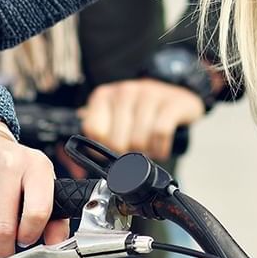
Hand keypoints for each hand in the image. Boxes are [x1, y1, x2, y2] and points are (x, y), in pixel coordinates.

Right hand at [0, 124, 69, 257]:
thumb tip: (55, 243)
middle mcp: (8, 163)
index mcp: (36, 166)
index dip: (30, 235)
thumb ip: (54, 216)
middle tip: (5, 253)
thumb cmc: (13, 168)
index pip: (38, 212)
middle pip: (4, 227)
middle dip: (5, 250)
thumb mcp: (40, 183)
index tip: (25, 240)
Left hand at [78, 78, 204, 161]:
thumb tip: (81, 166)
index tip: (114, 149)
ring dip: (146, 153)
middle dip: (127, 154)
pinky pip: (160, 133)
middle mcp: (124, 91)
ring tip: (149, 149)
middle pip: (117, 141)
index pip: (94, 132)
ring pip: (139, 140)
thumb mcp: (115, 117)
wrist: (176, 94)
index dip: (104, 148)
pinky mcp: (171, 102)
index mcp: (104, 96)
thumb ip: (97, 135)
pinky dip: (161, 148)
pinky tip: (161, 149)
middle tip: (135, 152)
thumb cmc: (140, 111)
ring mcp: (149, 94)